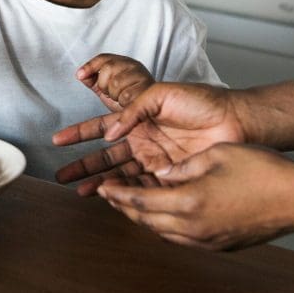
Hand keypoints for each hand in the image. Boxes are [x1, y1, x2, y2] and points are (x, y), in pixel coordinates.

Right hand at [52, 81, 243, 194]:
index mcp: (137, 119)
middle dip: (83, 165)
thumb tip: (110, 133)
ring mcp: (155, 161)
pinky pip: (143, 188)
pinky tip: (111, 198)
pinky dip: (126, 194)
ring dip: (100, 183)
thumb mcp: (160, 94)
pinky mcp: (170, 177)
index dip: (79, 134)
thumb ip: (132, 109)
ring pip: (120, 175)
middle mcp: (143, 141)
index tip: (58, 140)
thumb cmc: (201, 101)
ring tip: (79, 192)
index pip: (101, 127)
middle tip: (62, 175)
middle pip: (106, 156)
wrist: (235, 121)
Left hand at [77, 53, 155, 111]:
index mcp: (124, 64)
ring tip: (122, 100)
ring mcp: (142, 77)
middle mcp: (134, 66)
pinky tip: (128, 105)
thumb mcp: (108, 90)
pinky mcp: (148, 90)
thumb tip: (80, 75)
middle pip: (108, 68)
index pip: (103, 58)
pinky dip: (124, 103)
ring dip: (115, 95)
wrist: (151, 115)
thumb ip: (94, 81)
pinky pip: (127, 96)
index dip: (90, 66)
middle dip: (104, 84)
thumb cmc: (130, 101)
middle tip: (112, 94)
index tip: (80, 75)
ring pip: (116, 83)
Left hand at [96, 143, 293, 249]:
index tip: (101, 187)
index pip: (139, 201)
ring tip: (132, 202)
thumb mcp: (215, 155)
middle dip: (125, 208)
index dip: (117, 194)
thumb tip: (160, 173)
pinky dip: (166, 226)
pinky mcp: (221, 245)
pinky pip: (182, 238)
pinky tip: (165, 212)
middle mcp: (194, 227)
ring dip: (144, 218)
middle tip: (109, 194)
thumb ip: (182, 166)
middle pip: (146, 221)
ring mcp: (208, 241)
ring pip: (163, 233)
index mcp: (189, 202)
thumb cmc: (261, 170)